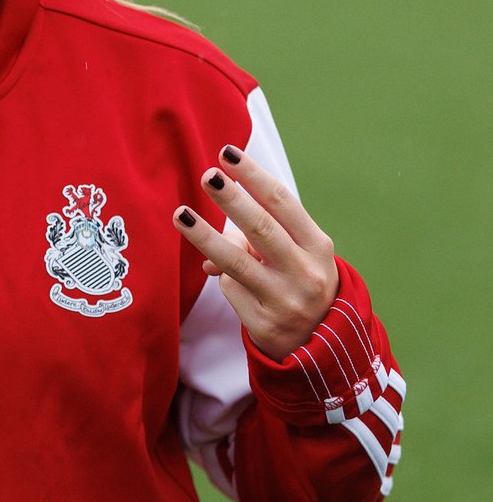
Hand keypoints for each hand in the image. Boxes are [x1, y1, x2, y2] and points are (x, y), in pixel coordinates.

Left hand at [173, 144, 339, 360]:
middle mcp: (306, 273)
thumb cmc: (300, 282)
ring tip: (180, 214)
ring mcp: (285, 301)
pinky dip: (224, 279)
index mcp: (318, 247)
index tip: (227, 154)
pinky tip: (241, 288)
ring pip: (236, 262)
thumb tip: (220, 239)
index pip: (283, 203)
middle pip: (261, 228)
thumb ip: (261, 237)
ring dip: (205, 236)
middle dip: (232, 200)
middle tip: (208, 175)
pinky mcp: (263, 324)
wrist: (321, 347)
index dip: (253, 176)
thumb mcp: (296, 257)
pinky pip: (229, 288)